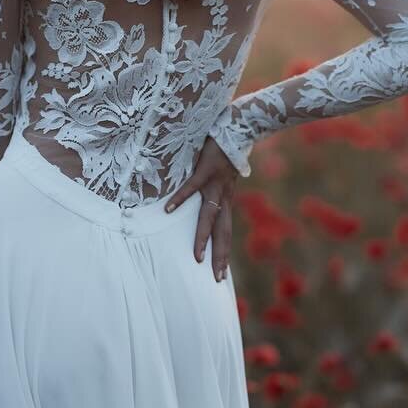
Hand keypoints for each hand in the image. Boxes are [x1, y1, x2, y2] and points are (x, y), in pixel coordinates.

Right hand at [163, 136, 238, 279]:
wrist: (239, 129)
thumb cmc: (227, 150)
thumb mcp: (224, 175)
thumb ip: (216, 188)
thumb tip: (211, 198)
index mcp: (226, 199)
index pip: (225, 231)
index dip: (223, 252)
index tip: (221, 273)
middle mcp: (223, 197)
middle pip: (222, 232)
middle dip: (219, 256)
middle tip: (217, 278)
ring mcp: (215, 184)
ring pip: (209, 217)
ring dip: (202, 238)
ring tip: (196, 257)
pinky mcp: (206, 170)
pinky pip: (191, 187)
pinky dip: (179, 198)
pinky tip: (168, 210)